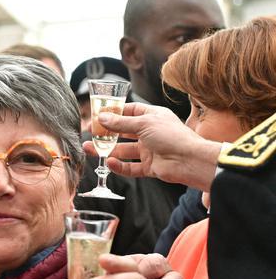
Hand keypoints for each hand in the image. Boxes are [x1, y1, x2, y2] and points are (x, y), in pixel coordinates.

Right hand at [83, 102, 220, 190]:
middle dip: (107, 133)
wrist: (189, 161)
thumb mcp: (143, 124)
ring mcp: (150, 150)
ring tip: (90, 149)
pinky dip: (119, 166)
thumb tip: (102, 118)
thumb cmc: (172, 136)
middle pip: (124, 132)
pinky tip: (109, 163)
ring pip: (124, 150)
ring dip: (107, 150)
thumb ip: (120, 123)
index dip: (115, 112)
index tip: (98, 115)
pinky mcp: (149, 166)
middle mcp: (150, 133)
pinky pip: (130, 167)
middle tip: (90, 134)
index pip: (130, 111)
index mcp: (153, 117)